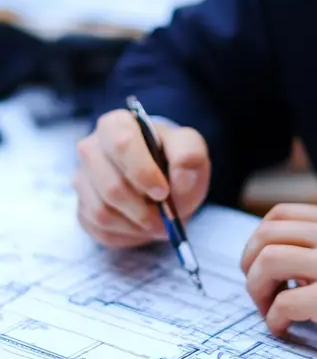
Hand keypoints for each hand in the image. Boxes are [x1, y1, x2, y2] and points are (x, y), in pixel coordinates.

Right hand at [73, 109, 209, 247]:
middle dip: (143, 209)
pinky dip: (126, 233)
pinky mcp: (82, 207)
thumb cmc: (172, 161)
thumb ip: (189, 157)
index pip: (123, 144)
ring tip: (156, 222)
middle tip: (165, 219)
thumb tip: (180, 178)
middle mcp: (91, 149)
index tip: (163, 192)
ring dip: (135, 224)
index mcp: (117, 125)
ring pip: (102, 211)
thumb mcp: (191, 150)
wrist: (163, 183)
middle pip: (111, 186)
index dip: (143, 172)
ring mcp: (82, 179)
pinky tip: (140, 225)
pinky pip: (99, 228)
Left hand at [241, 203, 316, 349]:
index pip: (280, 214)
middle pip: (264, 236)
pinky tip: (283, 328)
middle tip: (257, 287)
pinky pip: (283, 303)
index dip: (259, 238)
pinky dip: (273, 319)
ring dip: (256, 290)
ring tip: (267, 308)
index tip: (261, 261)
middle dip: (249, 264)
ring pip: (266, 264)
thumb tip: (294, 262)